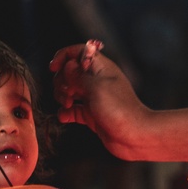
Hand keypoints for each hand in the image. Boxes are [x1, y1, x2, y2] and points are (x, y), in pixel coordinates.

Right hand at [49, 44, 149, 159]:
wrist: (134, 135)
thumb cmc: (119, 109)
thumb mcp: (96, 87)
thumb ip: (77, 75)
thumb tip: (66, 66)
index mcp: (100, 68)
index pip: (77, 52)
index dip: (63, 57)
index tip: (53, 68)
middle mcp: (96, 81)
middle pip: (69, 72)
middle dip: (61, 81)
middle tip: (68, 93)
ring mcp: (93, 98)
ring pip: (68, 91)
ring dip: (62, 96)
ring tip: (68, 104)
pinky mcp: (91, 114)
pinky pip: (72, 110)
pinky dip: (65, 112)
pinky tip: (65, 116)